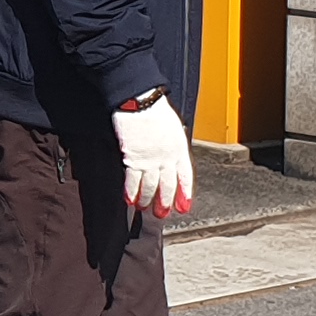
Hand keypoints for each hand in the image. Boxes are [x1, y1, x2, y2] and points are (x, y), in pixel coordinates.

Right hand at [113, 97, 194, 218]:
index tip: (183, 206)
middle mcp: (167, 157)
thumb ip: (173, 145)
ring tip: (145, 208)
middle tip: (162, 213)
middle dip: (165, 201)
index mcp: (179, 148)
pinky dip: (131, 191)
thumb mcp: (173, 127)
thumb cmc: (155, 110)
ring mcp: (150, 160)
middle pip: (167, 185)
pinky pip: (133, 180)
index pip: (184, 176)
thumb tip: (170, 157)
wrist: (140, 102)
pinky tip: (130, 199)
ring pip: (151, 186)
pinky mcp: (133, 158)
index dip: (184, 193)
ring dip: (148, 199)